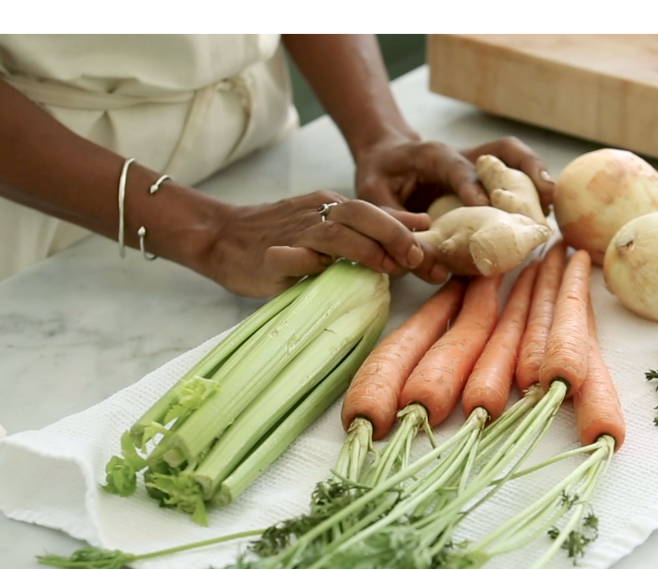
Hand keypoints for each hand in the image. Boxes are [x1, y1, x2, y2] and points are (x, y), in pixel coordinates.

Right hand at [194, 191, 434, 297]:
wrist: (222, 236)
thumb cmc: (280, 235)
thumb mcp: (328, 224)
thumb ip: (371, 226)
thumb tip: (420, 224)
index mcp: (332, 206)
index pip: (377, 213)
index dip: (408, 231)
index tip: (435, 253)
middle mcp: (316, 214)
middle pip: (362, 215)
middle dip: (395, 235)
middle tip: (418, 259)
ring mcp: (293, 233)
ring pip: (335, 233)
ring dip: (366, 250)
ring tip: (389, 268)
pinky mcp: (271, 255)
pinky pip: (294, 257)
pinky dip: (313, 263)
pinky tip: (331, 273)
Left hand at [354, 135, 556, 215]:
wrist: (387, 154)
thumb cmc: (380, 175)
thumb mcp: (371, 195)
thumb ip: (392, 220)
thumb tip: (418, 252)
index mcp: (430, 156)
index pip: (456, 168)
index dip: (471, 186)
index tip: (487, 206)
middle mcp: (460, 154)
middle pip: (498, 151)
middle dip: (521, 172)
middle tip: (540, 199)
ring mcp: (476, 162)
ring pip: (513, 155)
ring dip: (536, 173)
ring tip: (551, 202)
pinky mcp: (484, 174)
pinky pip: (514, 169)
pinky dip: (533, 183)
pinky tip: (546, 207)